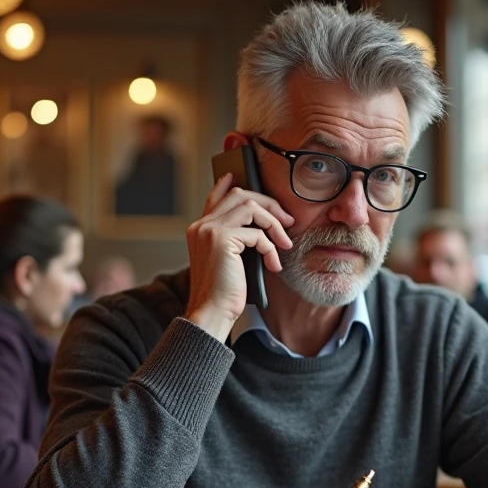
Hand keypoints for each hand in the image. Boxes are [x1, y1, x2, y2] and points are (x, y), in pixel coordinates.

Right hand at [185, 174, 294, 339]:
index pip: (216, 196)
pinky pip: (257, 233)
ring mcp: (209, 230)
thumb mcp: (229, 260)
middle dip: (269, 204)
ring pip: (251, 207)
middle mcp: (201, 225)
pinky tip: (273, 265)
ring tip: (285, 244)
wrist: (212, 312)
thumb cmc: (224, 292)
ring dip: (274, 224)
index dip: (228, 184)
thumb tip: (260, 226)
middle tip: (287, 222)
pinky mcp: (221, 240)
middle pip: (240, 195)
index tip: (238, 175)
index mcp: (199, 229)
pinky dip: (271, 248)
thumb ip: (236, 239)